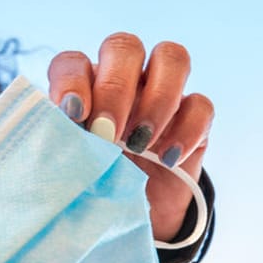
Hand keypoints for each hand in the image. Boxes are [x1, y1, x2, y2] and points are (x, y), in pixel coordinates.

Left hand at [47, 33, 211, 240]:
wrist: (133, 215)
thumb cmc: (95, 185)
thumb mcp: (75, 168)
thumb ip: (66, 148)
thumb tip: (62, 142)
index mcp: (84, 86)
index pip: (73, 61)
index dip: (72, 80)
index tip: (72, 114)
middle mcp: (124, 79)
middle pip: (124, 46)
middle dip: (115, 87)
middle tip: (107, 132)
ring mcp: (163, 92)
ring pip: (171, 57)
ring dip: (157, 98)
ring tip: (140, 143)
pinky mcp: (195, 117)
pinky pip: (201, 104)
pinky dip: (186, 130)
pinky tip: (168, 159)